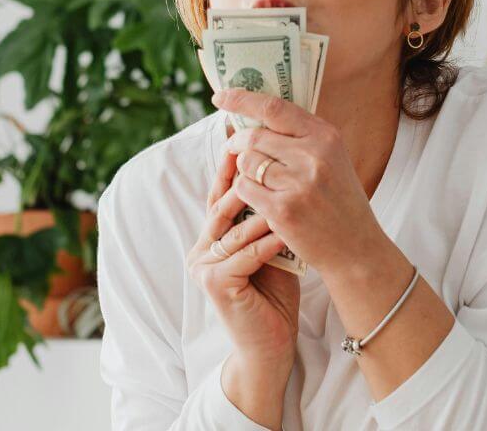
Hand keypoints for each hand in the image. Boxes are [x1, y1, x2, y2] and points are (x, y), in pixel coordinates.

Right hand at [186, 145, 299, 364]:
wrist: (269, 347)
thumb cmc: (274, 297)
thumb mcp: (269, 250)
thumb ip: (265, 220)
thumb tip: (280, 176)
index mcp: (211, 239)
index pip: (221, 195)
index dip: (232, 167)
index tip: (247, 137)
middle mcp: (201, 249)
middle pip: (222, 205)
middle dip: (244, 178)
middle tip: (266, 154)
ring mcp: (203, 267)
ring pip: (234, 228)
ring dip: (262, 210)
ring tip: (285, 188)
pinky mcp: (215, 283)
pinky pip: (244, 254)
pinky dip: (267, 242)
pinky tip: (285, 231)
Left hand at [214, 88, 386, 273]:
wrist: (356, 248)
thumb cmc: (340, 202)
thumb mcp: (332, 159)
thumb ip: (300, 137)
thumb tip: (254, 113)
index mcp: (326, 136)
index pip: (274, 107)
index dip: (242, 99)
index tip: (221, 96)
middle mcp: (313, 155)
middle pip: (253, 136)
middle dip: (236, 142)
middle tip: (233, 148)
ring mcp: (298, 183)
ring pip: (246, 162)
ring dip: (243, 170)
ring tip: (257, 181)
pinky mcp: (283, 209)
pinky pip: (244, 188)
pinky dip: (244, 192)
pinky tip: (258, 200)